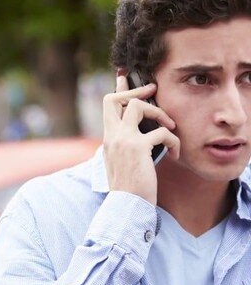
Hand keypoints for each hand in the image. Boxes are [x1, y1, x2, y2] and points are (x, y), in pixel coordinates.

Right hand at [102, 74, 179, 204]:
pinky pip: (162, 131)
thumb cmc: (128, 188)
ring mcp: (124, 140)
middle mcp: (112, 136)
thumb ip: (126, 146)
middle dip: (137, 90)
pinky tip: (175, 153)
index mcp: (108, 139)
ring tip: (171, 126)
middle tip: (154, 90)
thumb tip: (140, 137)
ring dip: (159, 113)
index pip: (108, 106)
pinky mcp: (139, 148)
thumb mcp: (122, 163)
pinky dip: (174, 141)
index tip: (125, 78)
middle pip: (117, 99)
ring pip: (138, 106)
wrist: (126, 205)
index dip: (119, 90)